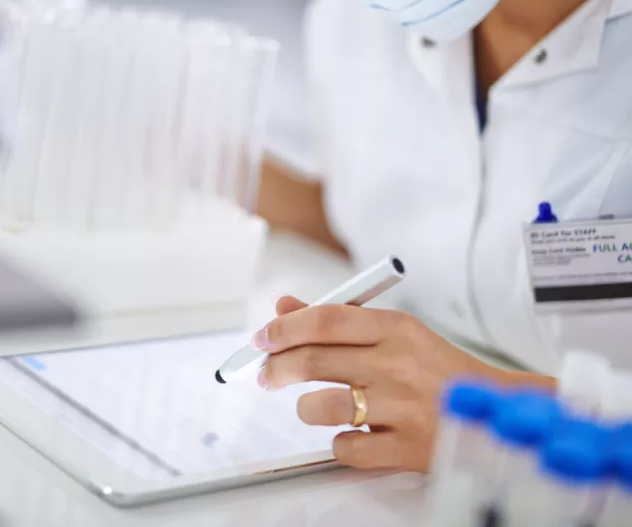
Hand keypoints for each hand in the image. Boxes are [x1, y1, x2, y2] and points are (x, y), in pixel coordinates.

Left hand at [255, 297, 508, 472]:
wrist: (495, 410)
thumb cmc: (436, 369)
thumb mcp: (395, 333)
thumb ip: (338, 319)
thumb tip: (284, 308)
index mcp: (398, 328)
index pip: (326, 319)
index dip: (284, 328)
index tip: (262, 338)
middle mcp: (398, 364)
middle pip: (314, 359)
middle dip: (276, 367)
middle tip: (265, 374)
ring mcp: (403, 408)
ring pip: (322, 406)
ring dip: (305, 407)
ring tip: (313, 406)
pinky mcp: (406, 448)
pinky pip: (346, 448)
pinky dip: (340, 443)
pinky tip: (354, 433)